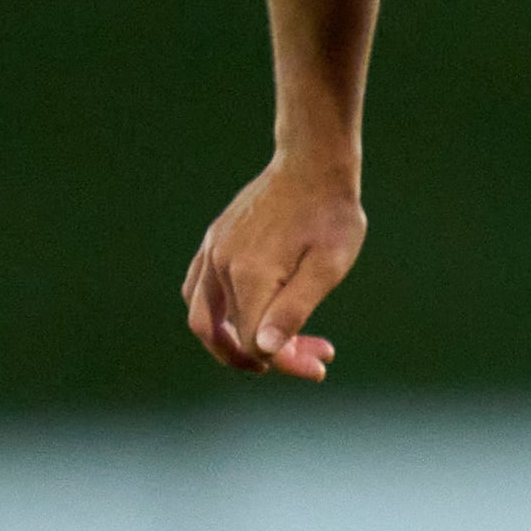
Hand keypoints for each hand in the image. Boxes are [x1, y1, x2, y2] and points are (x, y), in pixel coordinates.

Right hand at [183, 152, 366, 380]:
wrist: (313, 166)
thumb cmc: (331, 216)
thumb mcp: (328, 266)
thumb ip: (295, 309)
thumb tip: (264, 350)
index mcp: (250, 275)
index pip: (254, 343)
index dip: (285, 362)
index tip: (321, 364)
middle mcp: (220, 265)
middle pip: (228, 333)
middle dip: (265, 357)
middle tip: (309, 361)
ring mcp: (211, 252)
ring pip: (204, 315)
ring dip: (238, 338)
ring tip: (280, 345)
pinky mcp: (212, 242)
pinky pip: (199, 290)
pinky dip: (219, 314)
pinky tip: (255, 314)